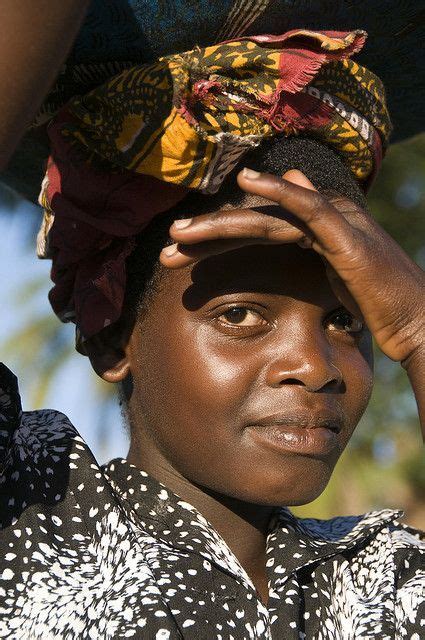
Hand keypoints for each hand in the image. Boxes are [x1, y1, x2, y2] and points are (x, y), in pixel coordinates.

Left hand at [160, 168, 423, 365]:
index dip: (216, 241)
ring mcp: (333, 222)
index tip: (180, 258)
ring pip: (265, 217)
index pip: (254, 230)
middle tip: (167, 248)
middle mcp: (320, 218)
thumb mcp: (334, 279)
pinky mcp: (345, 234)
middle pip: (252, 221)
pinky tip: (246, 183)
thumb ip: (309, 252)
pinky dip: (279, 192)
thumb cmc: (376, 305)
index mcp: (312, 230)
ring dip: (219, 223)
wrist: (416, 321)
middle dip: (206, 235)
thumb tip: (294, 218)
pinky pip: (306, 208)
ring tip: (178, 234)